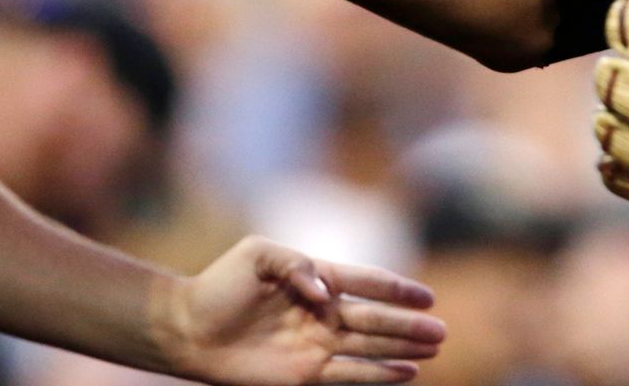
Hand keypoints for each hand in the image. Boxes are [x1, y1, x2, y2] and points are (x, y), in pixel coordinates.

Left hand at [160, 236, 442, 384]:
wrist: (185, 328)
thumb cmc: (219, 286)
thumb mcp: (257, 254)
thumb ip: (297, 265)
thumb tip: (325, 293)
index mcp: (316, 278)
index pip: (366, 283)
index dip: (397, 290)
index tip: (428, 297)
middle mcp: (322, 314)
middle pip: (375, 319)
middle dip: (409, 325)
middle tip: (442, 331)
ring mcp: (315, 345)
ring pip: (369, 348)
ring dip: (402, 349)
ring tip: (434, 349)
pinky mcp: (304, 375)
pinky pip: (348, 376)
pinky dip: (378, 375)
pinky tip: (405, 372)